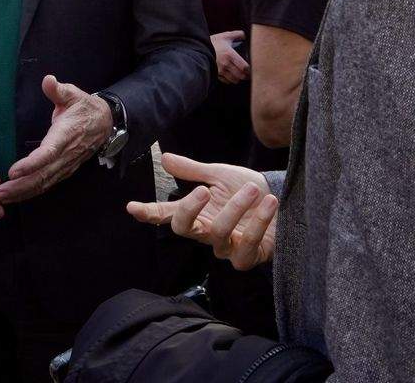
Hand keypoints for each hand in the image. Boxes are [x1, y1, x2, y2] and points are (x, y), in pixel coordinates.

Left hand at [0, 75, 110, 204]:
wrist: (105, 123)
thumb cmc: (84, 107)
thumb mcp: (73, 94)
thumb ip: (59, 90)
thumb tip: (48, 80)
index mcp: (65, 135)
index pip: (48, 153)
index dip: (31, 164)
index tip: (12, 172)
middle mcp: (66, 154)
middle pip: (42, 175)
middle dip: (19, 186)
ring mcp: (66, 165)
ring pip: (43, 183)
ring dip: (21, 192)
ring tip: (0, 197)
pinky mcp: (64, 170)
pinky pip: (46, 184)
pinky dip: (29, 192)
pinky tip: (14, 196)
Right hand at [126, 154, 276, 269]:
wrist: (282, 200)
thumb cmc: (248, 190)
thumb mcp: (220, 175)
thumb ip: (192, 170)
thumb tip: (165, 158)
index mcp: (197, 213)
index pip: (167, 215)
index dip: (149, 212)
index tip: (132, 207)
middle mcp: (207, 233)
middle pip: (185, 228)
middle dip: (190, 209)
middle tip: (203, 189)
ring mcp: (227, 247)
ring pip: (219, 233)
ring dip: (236, 208)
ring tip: (254, 190)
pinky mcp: (249, 256)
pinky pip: (247, 244)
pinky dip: (259, 222)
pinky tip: (268, 203)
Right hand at [211, 30, 248, 83]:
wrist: (198, 48)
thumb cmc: (212, 42)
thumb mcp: (224, 36)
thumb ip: (236, 34)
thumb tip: (244, 35)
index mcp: (230, 55)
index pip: (244, 67)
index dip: (249, 70)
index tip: (251, 69)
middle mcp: (226, 64)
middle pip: (241, 75)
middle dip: (245, 75)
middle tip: (248, 73)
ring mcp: (220, 70)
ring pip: (234, 79)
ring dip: (238, 78)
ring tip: (240, 75)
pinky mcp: (216, 74)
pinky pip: (226, 81)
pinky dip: (230, 80)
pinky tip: (231, 76)